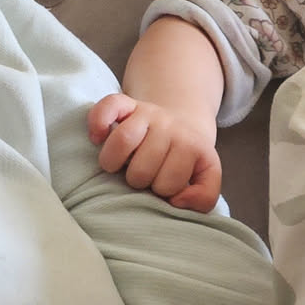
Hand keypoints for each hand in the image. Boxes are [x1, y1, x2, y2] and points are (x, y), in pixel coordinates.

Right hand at [87, 91, 220, 209]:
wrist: (182, 123)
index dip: (164, 191)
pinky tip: (97, 138)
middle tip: (142, 175)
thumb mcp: (207, 176)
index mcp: (193, 146)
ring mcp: (148, 113)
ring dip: (113, 163)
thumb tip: (178, 201)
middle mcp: (170, 126)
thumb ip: (204, 197)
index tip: (164, 183)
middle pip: (142, 167)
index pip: (169, 183)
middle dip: (139, 180)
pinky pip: (108, 106)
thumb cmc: (187, 159)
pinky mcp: (127, 103)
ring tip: (118, 167)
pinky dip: (98, 122)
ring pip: (123, 140)